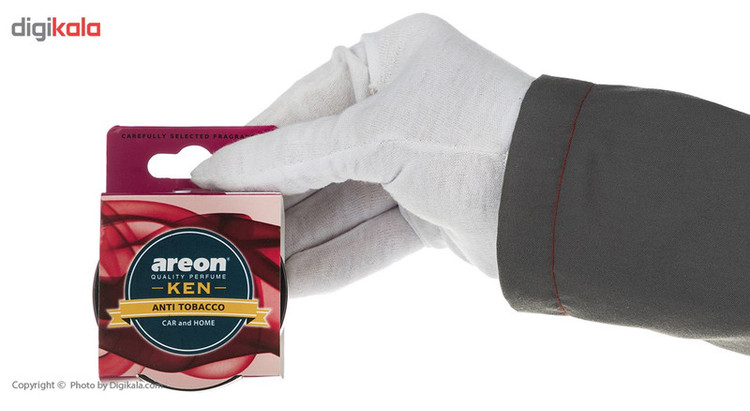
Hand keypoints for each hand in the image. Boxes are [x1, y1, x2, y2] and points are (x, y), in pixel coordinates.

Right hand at [192, 14, 533, 295]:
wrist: (560, 199)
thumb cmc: (477, 132)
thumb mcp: (376, 134)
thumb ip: (296, 153)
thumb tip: (221, 168)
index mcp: (392, 60)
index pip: (303, 103)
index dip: (253, 141)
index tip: (206, 172)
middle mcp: (403, 107)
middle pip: (319, 158)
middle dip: (274, 197)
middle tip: (221, 225)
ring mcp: (417, 163)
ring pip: (341, 204)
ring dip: (298, 237)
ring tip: (249, 263)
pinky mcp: (430, 212)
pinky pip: (368, 237)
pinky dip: (333, 260)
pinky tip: (294, 282)